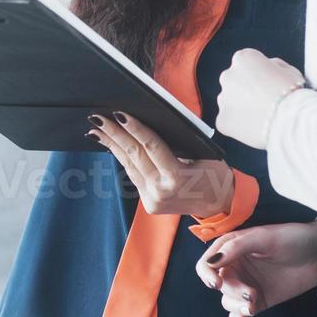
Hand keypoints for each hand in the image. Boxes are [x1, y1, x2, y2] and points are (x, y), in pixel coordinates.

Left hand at [86, 112, 234, 216]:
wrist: (219, 203)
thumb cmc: (214, 171)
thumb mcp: (202, 152)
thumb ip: (175, 141)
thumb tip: (146, 120)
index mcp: (177, 178)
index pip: (151, 146)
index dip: (135, 128)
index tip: (118, 113)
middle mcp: (161, 191)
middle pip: (134, 155)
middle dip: (114, 134)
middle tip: (97, 117)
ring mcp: (152, 200)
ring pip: (128, 165)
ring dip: (112, 145)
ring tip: (96, 129)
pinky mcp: (148, 204)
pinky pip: (133, 175)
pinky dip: (122, 158)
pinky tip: (111, 145)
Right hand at [195, 220, 316, 316]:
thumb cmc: (291, 238)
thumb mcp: (263, 237)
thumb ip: (236, 247)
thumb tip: (213, 263)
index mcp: (231, 248)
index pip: (206, 264)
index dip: (207, 275)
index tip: (218, 283)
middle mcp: (235, 267)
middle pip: (219, 286)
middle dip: (232, 292)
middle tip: (252, 293)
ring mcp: (246, 285)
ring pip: (228, 302)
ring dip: (237, 306)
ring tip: (254, 305)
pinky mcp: (259, 300)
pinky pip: (239, 314)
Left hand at [215, 49, 305, 148]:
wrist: (293, 121)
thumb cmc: (294, 96)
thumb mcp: (290, 70)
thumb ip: (273, 66)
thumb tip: (268, 70)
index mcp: (243, 59)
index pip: (247, 63)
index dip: (260, 75)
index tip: (269, 84)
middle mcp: (228, 76)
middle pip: (235, 82)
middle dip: (247, 90)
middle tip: (266, 102)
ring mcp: (223, 99)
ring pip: (230, 102)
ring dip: (242, 107)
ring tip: (263, 117)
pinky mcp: (222, 120)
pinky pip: (229, 122)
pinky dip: (239, 125)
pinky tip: (255, 127)